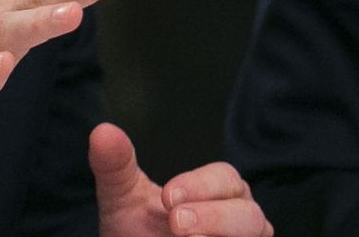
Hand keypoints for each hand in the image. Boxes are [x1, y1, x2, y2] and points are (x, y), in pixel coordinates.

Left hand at [91, 123, 270, 236]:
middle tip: (177, 222)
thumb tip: (102, 132)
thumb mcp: (123, 199)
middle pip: (249, 214)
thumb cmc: (136, 230)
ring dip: (221, 234)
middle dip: (215, 216)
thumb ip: (116, 167)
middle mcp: (240, 219)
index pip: (225, 179)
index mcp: (220, 191)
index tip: (167, 196)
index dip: (199, 185)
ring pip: (256, 236)